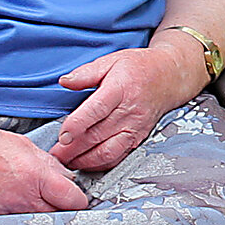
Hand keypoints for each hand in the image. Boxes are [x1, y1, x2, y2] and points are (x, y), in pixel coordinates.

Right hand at [0, 122, 90, 213]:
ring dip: (44, 218)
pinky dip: (23, 219)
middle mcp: (23, 200)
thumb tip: (68, 179)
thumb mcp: (28, 147)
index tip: (78, 197)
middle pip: (60, 218)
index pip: (75, 202)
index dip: (80, 200)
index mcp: (37, 178)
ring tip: (40, 205)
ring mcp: (6, 214)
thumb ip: (52, 166)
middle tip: (62, 203)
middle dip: (65, 211)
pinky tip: (20, 208)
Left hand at [53, 40, 204, 171]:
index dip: (77, 125)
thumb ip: (86, 73)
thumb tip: (65, 81)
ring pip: (109, 151)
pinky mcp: (138, 137)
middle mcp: (129, 111)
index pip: (96, 110)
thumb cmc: (139, 68)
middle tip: (54, 156)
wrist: (169, 77)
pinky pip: (119, 156)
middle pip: (98, 135)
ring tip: (67, 162)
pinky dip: (101, 164)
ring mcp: (135, 127)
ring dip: (86, 160)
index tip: (62, 135)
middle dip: (73, 149)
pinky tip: (87, 163)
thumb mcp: (112, 60)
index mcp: (120, 88)